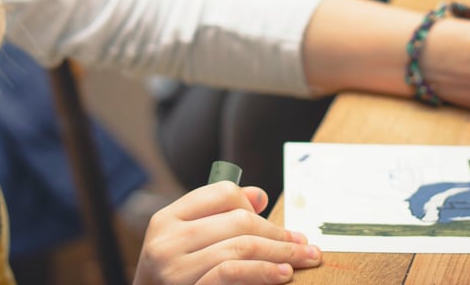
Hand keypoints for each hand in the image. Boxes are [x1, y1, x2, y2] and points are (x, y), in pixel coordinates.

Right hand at [133, 181, 321, 284]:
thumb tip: (259, 196)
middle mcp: (166, 240)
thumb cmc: (175, 281)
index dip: (252, 205)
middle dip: (277, 232)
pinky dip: (263, 271)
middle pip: (237, 220)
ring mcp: (175, 269)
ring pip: (241, 246)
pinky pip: (232, 273)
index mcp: (167, 219)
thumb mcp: (188, 245)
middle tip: (303, 244)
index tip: (274, 223)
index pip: (222, 193)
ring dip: (280, 252)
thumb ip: (219, 218)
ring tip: (304, 259)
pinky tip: (283, 273)